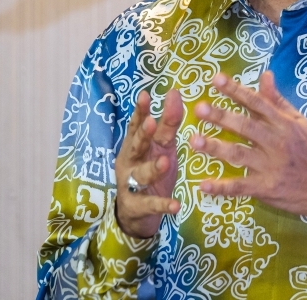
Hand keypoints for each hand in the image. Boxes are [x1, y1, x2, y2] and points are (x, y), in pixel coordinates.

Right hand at [114, 89, 183, 238]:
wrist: (136, 213)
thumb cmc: (149, 170)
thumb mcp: (161, 147)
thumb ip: (167, 124)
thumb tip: (174, 93)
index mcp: (135, 145)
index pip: (136, 125)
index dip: (140, 111)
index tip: (145, 95)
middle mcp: (130, 162)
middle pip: (135, 146)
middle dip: (142, 136)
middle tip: (151, 123)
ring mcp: (131, 184)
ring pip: (141, 175)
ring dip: (153, 168)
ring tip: (165, 162)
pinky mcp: (138, 206)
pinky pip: (151, 204)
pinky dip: (163, 205)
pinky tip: (176, 205)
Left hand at [190, 72, 306, 221]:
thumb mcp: (299, 122)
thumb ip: (277, 100)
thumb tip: (265, 75)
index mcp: (283, 123)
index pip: (257, 102)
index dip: (236, 90)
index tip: (215, 79)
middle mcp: (276, 142)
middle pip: (245, 127)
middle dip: (221, 117)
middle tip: (199, 109)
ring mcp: (270, 166)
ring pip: (239, 155)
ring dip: (216, 148)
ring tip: (194, 141)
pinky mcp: (266, 188)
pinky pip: (240, 186)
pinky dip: (221, 187)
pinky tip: (203, 185)